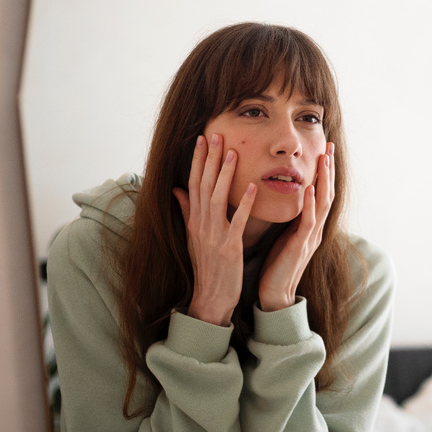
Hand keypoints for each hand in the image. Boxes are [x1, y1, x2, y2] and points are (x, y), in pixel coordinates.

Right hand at [172, 133, 257, 326]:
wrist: (210, 297)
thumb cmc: (206, 266)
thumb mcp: (193, 236)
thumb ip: (187, 210)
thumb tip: (176, 189)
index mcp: (194, 219)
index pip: (193, 183)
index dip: (197, 160)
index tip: (202, 138)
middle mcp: (201, 223)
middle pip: (203, 185)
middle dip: (209, 159)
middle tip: (215, 134)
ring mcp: (214, 235)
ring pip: (217, 198)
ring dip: (225, 175)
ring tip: (233, 153)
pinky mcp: (229, 247)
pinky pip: (237, 221)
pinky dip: (246, 203)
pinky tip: (254, 186)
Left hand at [258, 142, 334, 311]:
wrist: (275, 293)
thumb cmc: (277, 264)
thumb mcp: (284, 234)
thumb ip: (289, 216)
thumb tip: (285, 196)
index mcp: (310, 225)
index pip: (321, 192)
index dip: (324, 171)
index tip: (324, 149)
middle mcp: (315, 229)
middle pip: (327, 193)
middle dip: (329, 169)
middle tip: (329, 145)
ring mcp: (311, 238)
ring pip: (323, 204)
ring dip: (324, 180)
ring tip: (324, 159)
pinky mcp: (301, 247)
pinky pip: (308, 222)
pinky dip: (310, 205)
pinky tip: (310, 189)